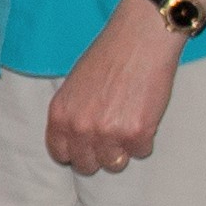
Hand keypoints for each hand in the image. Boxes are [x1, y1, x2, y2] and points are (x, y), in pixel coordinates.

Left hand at [45, 0, 188, 174]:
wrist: (139, 40)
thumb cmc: (107, 56)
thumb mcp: (73, 85)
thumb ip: (71, 114)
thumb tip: (75, 139)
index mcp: (60, 115)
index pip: (60, 154)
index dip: (75, 152)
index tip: (86, 146)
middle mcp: (80, 128)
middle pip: (87, 165)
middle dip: (100, 154)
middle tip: (112, 136)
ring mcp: (109, 133)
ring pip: (115, 164)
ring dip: (123, 149)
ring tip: (128, 123)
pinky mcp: (138, 133)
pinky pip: (141, 152)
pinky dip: (145, 139)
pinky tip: (144, 115)